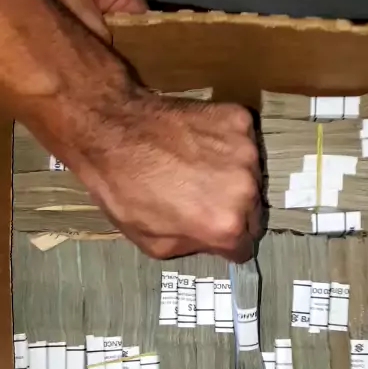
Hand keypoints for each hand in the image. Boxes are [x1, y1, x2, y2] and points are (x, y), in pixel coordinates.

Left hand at [72, 92, 261, 260]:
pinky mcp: (239, 121)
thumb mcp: (155, 244)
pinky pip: (244, 141)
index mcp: (225, 226)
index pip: (245, 247)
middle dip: (232, 212)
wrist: (112, 132)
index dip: (228, 244)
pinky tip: (199, 145)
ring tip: (198, 170)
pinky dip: (228, 145)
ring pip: (252, 176)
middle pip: (253, 212)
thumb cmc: (125, 191)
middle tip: (202, 200)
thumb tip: (213, 242)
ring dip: (233, 177)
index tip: (214, 233)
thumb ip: (194, 248)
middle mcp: (245, 190)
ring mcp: (246, 151)